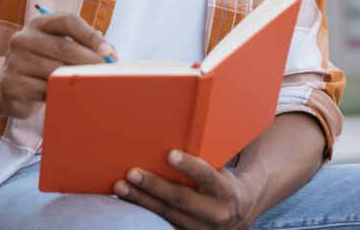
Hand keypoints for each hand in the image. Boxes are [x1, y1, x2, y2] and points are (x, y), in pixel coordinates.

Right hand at [0, 12, 116, 118]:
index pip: (66, 20)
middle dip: (90, 61)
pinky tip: (71, 96)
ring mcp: (14, 62)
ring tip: (94, 86)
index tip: (108, 52)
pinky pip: (44, 91)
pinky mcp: (11, 85)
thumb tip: (111, 55)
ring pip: (55, 71)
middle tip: (108, 74)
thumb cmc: (45, 64)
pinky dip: (61, 95)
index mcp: (38, 24)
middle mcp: (22, 38)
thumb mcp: (60, 49)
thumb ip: (85, 47)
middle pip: (63, 47)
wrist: (8, 86)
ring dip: (78, 79)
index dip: (89, 35)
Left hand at [114, 150, 259, 229]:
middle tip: (132, 173)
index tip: (171, 154)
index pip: (207, 176)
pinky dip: (143, 210)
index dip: (189, 166)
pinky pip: (162, 222)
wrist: (239, 213)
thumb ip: (202, 161)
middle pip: (181, 199)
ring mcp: (201, 229)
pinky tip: (127, 199)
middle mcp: (215, 214)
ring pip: (167, 214)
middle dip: (154, 186)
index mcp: (226, 192)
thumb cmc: (223, 182)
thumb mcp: (220, 171)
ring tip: (121, 187)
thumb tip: (170, 139)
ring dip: (141, 200)